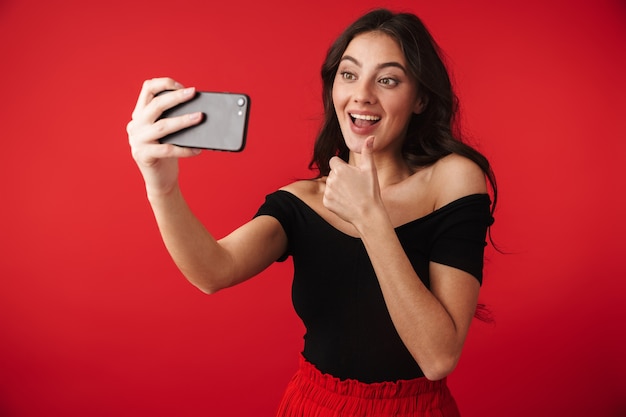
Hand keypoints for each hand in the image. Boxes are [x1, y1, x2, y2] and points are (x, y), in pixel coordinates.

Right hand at [127, 77, 202, 196]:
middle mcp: (135, 125)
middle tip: (193, 93)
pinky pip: (167, 150)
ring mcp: (137, 141)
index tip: (182, 86)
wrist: (160, 181)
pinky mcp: (144, 156)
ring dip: (183, 120)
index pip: (147, 89)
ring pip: (162, 126)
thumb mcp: (168, 132)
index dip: (164, 84)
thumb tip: (198, 108)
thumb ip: (173, 118)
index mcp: (140, 114)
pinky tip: (198, 150)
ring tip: (200, 117)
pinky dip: (185, 149)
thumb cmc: (168, 153)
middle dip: (176, 97)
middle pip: (155, 105)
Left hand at [323, 136, 383, 227]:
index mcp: (340, 169)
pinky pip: (329, 197)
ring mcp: (328, 192)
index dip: (342, 166)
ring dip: (338, 188)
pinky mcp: (326, 203)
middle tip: (354, 186)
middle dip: (341, 177)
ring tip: (351, 194)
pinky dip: (336, 199)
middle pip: (333, 173)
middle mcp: (331, 179)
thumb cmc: (370, 191)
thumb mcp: (370, 169)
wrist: (368, 214)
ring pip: (331, 185)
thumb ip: (368, 151)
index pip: (334, 161)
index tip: (350, 173)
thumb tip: (370, 137)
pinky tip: (346, 202)